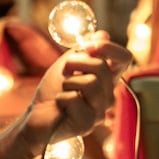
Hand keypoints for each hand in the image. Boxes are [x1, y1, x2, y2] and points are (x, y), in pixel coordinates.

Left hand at [27, 33, 131, 148]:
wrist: (35, 116)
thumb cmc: (52, 92)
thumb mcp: (67, 64)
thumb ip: (85, 51)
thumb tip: (102, 34)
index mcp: (106, 80)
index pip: (124, 59)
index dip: (109, 48)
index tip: (88, 46)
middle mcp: (107, 96)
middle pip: (102, 67)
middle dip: (76, 63)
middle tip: (64, 73)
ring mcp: (99, 112)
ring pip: (91, 83)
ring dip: (68, 83)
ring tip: (62, 92)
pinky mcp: (87, 125)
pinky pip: (75, 100)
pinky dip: (61, 99)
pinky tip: (60, 107)